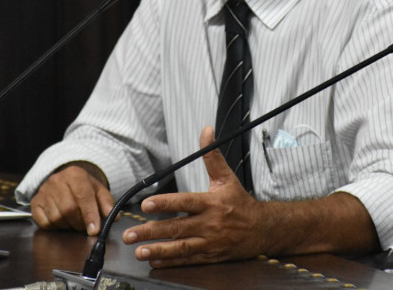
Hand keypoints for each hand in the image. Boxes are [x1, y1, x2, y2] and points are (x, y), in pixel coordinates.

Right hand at [30, 162, 114, 235]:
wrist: (65, 181)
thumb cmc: (84, 187)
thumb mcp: (98, 191)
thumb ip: (107, 203)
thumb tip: (113, 217)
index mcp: (75, 174)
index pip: (83, 196)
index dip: (89, 215)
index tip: (94, 230)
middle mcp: (56, 180)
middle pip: (68, 209)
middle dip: (80, 223)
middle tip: (85, 227)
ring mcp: (43, 191)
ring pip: (56, 218)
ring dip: (68, 226)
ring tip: (74, 222)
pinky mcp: (35, 203)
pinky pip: (45, 223)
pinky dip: (56, 227)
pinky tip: (62, 221)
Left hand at [121, 126, 266, 267]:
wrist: (262, 229)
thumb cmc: (240, 202)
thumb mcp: (227, 178)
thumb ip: (212, 156)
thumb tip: (206, 131)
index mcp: (211, 203)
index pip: (185, 202)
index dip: (165, 204)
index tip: (146, 205)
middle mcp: (209, 224)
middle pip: (177, 228)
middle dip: (151, 231)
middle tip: (130, 234)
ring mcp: (209, 242)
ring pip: (181, 248)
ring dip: (158, 250)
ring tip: (139, 251)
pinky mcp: (210, 255)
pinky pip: (188, 260)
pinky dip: (171, 261)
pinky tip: (154, 260)